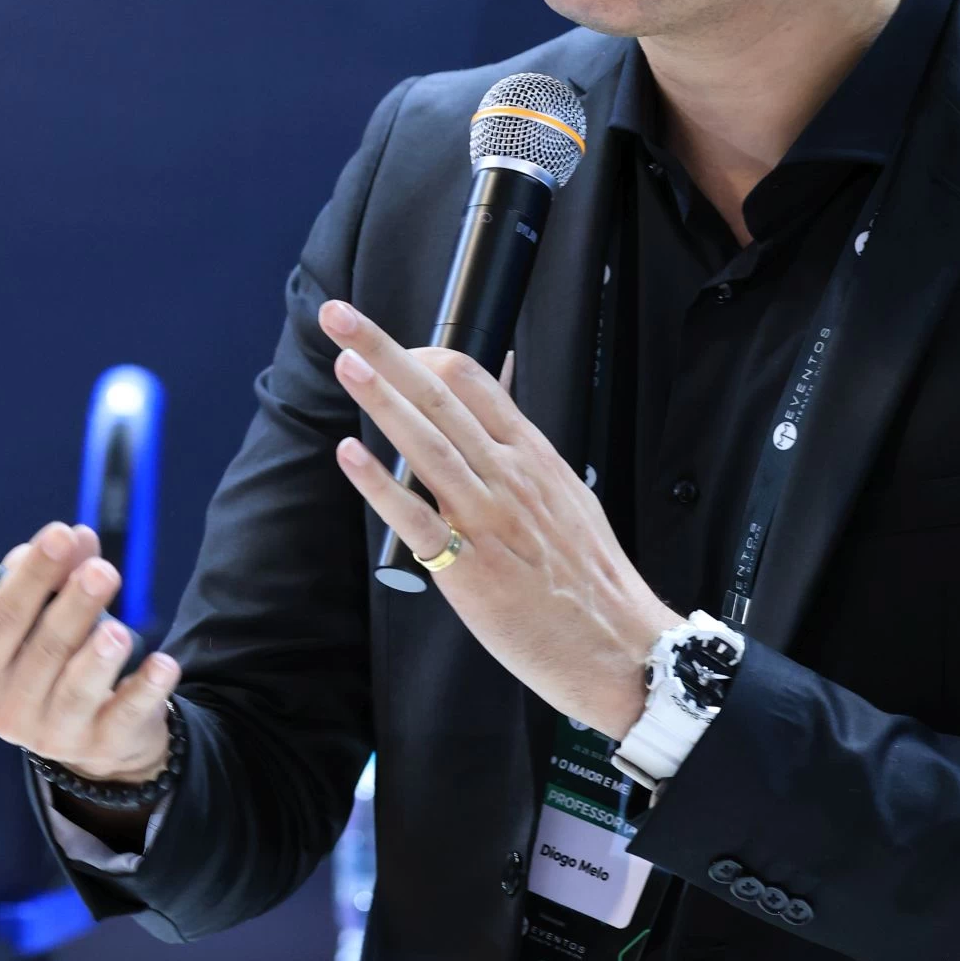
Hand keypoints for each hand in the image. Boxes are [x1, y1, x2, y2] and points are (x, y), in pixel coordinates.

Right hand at [0, 519, 177, 781]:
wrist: (91, 730)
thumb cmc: (53, 657)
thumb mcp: (41, 618)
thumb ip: (51, 575)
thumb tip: (75, 539)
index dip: (30, 578)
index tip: (59, 535)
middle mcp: (6, 710)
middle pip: (41, 652)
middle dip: (72, 607)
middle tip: (101, 571)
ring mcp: (53, 736)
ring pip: (76, 691)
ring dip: (98, 657)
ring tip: (118, 631)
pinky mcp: (102, 746)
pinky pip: (125, 715)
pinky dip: (145, 689)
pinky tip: (162, 665)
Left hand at [319, 300, 682, 736]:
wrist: (619, 644)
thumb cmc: (589, 577)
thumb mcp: (566, 495)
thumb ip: (522, 456)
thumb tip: (493, 419)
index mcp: (531, 454)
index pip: (473, 381)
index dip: (422, 354)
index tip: (388, 346)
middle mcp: (507, 476)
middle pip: (440, 396)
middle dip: (385, 350)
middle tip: (341, 316)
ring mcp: (487, 518)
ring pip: (427, 444)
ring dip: (382, 399)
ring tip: (345, 362)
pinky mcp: (469, 568)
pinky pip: (417, 519)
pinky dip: (381, 484)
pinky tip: (351, 456)